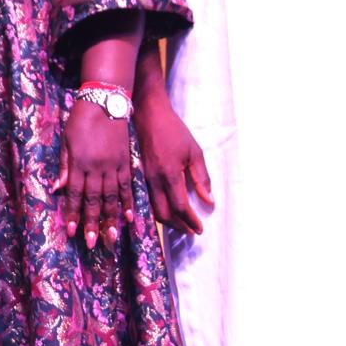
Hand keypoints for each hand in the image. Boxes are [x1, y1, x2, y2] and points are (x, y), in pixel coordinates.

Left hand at [52, 102, 133, 247]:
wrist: (104, 101)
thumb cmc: (80, 120)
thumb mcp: (66, 140)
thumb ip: (64, 165)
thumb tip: (57, 188)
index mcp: (79, 163)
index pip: (74, 194)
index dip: (72, 214)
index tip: (71, 232)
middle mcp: (96, 168)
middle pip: (93, 200)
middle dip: (91, 223)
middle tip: (91, 243)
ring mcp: (113, 165)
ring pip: (112, 197)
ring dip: (111, 218)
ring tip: (111, 237)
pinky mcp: (126, 161)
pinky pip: (127, 185)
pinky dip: (128, 202)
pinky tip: (129, 217)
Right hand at [134, 90, 213, 234]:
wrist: (147, 115)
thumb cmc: (173, 131)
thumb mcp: (194, 151)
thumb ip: (201, 178)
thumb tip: (208, 201)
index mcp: (169, 174)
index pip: (180, 207)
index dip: (191, 221)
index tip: (199, 228)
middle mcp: (153, 180)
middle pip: (164, 214)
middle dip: (178, 226)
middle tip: (190, 231)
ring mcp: (143, 179)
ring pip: (152, 209)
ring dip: (167, 221)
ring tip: (180, 224)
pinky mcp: (137, 175)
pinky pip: (145, 200)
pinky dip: (156, 210)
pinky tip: (164, 210)